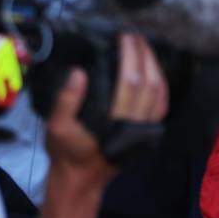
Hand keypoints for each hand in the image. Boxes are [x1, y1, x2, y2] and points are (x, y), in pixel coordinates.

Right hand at [46, 34, 168, 184]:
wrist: (81, 181)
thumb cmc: (67, 153)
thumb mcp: (57, 128)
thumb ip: (67, 100)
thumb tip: (78, 72)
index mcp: (114, 121)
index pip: (130, 81)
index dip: (131, 56)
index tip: (125, 37)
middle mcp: (135, 124)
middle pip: (150, 83)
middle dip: (145, 56)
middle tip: (137, 36)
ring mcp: (145, 130)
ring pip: (160, 93)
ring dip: (156, 67)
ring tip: (146, 48)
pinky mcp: (148, 133)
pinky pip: (162, 105)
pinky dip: (161, 85)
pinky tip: (154, 72)